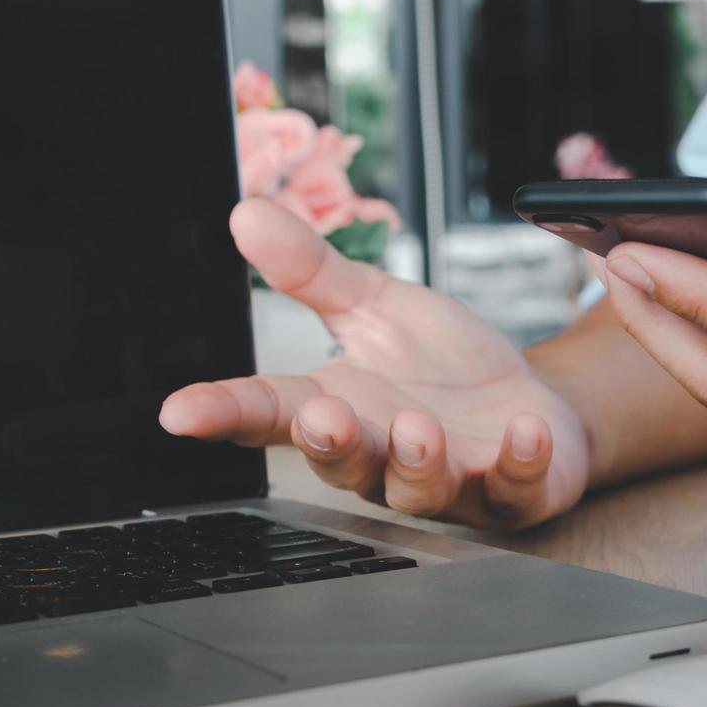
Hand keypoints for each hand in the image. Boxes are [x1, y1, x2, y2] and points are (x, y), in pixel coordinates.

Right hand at [159, 198, 589, 526]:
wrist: (527, 402)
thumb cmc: (441, 365)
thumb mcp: (376, 306)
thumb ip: (312, 271)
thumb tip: (247, 214)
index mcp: (338, 406)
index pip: (267, 411)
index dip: (222, 413)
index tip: (179, 413)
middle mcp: (380, 455)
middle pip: (339, 462)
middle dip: (329, 444)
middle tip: (323, 417)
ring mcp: (444, 480)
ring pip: (415, 487)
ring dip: (415, 460)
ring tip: (418, 428)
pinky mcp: (508, 492)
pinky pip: (510, 488)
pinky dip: (516, 462)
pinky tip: (522, 432)